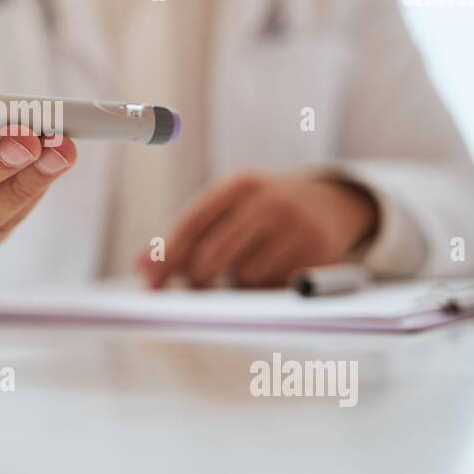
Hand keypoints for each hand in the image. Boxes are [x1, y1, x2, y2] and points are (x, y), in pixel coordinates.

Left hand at [138, 173, 378, 288]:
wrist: (332, 203)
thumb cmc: (262, 211)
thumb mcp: (231, 207)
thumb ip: (190, 234)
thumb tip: (142, 268)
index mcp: (239, 185)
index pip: (192, 224)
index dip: (166, 256)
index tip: (148, 282)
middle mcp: (268, 202)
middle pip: (213, 256)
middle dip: (195, 279)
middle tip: (193, 287)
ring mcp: (296, 227)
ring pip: (244, 276)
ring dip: (237, 283)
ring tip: (248, 266)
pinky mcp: (318, 253)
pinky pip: (275, 286)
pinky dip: (265, 287)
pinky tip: (272, 271)